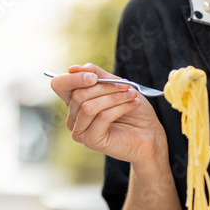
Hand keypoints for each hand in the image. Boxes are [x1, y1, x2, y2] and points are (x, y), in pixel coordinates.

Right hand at [50, 64, 166, 164]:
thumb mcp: (115, 85)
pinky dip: (119, 108)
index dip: (73, 78)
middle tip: (126, 85)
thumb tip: (74, 68)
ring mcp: (80, 130)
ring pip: (88, 106)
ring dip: (114, 97)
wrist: (149, 133)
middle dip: (105, 86)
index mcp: (76, 100)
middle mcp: (74, 116)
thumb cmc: (133, 109)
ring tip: (132, 95)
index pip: (59, 85)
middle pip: (78, 94)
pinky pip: (101, 117)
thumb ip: (97, 75)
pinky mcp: (91, 140)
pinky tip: (132, 105)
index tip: (94, 76)